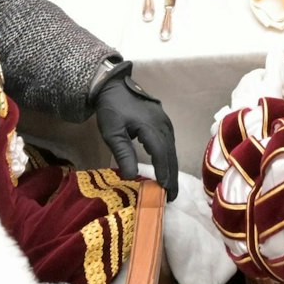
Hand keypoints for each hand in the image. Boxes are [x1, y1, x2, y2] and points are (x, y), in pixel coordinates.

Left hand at [94, 75, 179, 198]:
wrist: (114, 86)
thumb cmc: (112, 109)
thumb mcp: (113, 133)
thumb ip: (123, 154)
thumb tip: (131, 176)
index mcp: (151, 127)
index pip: (161, 154)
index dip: (164, 173)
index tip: (165, 190)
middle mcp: (163, 125)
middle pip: (170, 154)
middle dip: (172, 176)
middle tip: (172, 196)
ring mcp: (165, 122)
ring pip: (172, 149)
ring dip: (172, 168)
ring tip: (171, 187)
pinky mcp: (164, 122)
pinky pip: (170, 143)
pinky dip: (170, 158)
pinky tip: (167, 168)